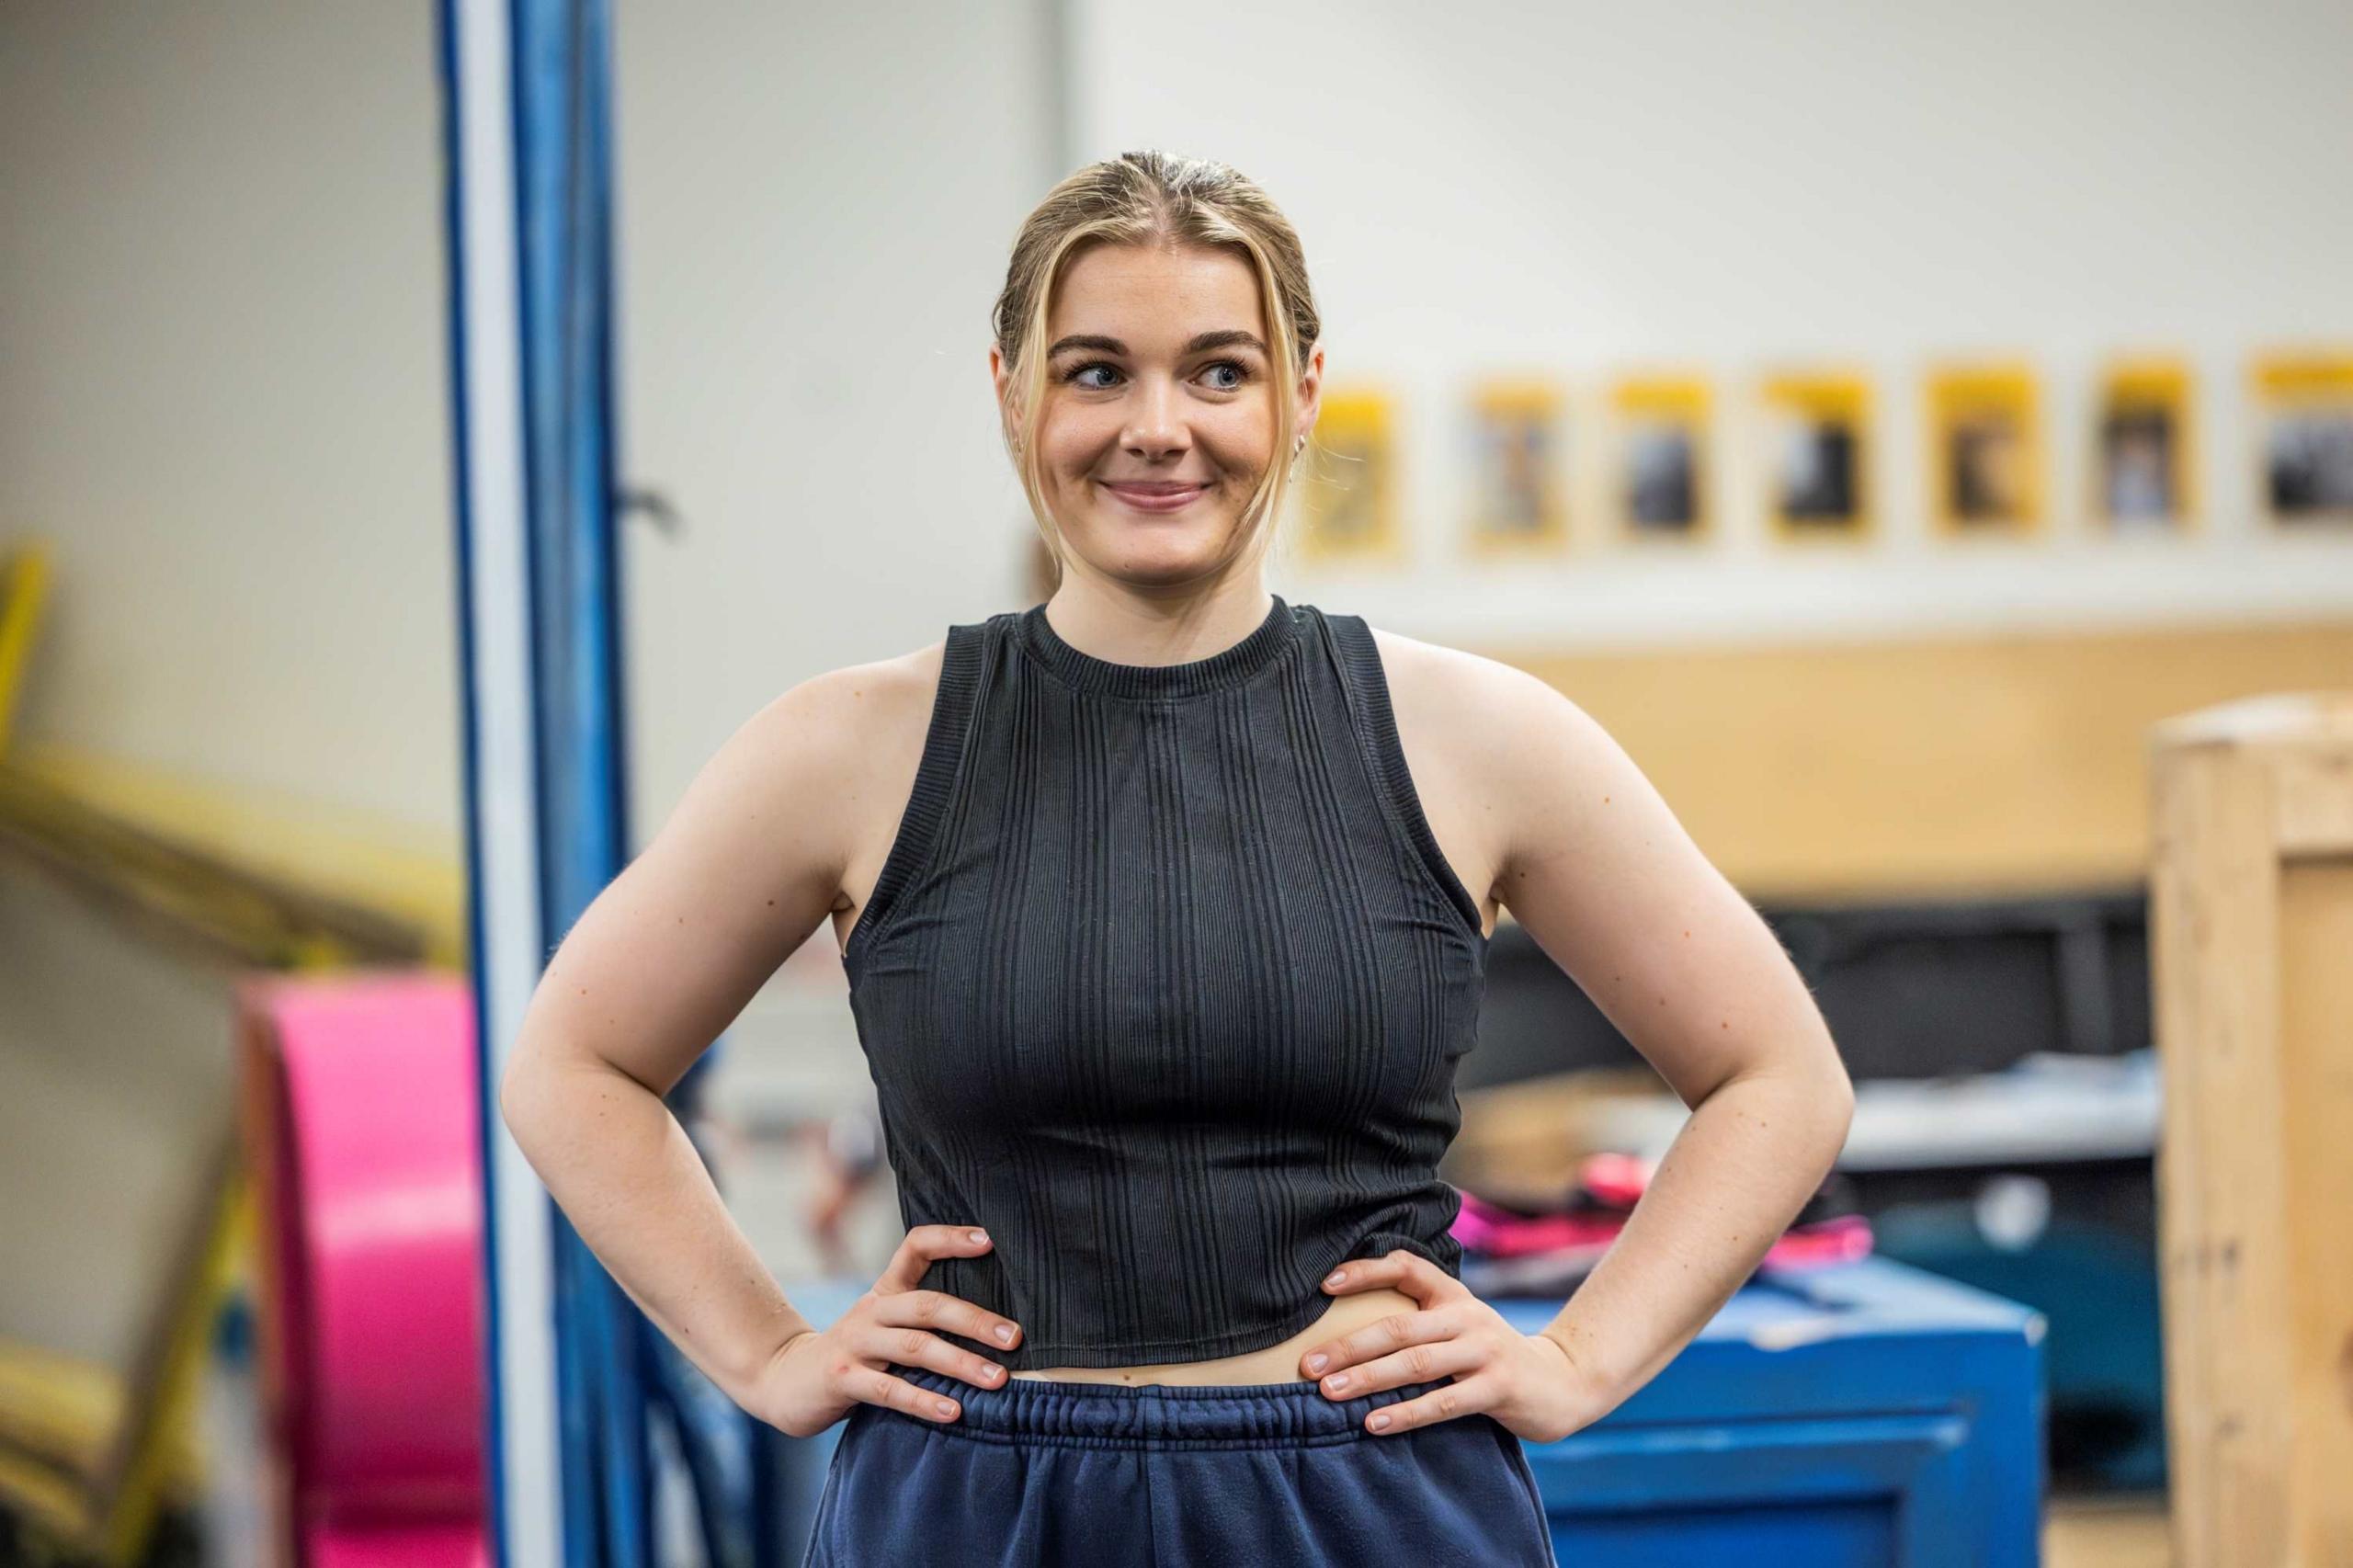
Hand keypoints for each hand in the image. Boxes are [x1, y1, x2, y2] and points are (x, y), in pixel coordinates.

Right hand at [743, 1224, 1022, 1437]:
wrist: (785, 1380)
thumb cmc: (854, 1354)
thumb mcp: (885, 1326)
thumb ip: (924, 1322)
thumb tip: (997, 1329)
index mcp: (886, 1291)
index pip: (915, 1247)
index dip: (950, 1239)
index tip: (990, 1240)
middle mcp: (872, 1310)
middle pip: (928, 1304)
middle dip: (975, 1320)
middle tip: (1015, 1337)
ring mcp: (855, 1343)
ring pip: (915, 1347)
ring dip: (960, 1362)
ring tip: (997, 1379)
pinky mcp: (842, 1377)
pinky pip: (889, 1389)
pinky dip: (923, 1400)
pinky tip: (953, 1412)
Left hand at [1299, 1249, 1602, 1443]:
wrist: (1561, 1382)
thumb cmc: (1489, 1355)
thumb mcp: (1458, 1325)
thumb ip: (1418, 1319)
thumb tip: (1344, 1332)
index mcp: (1453, 1295)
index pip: (1405, 1268)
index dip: (1364, 1271)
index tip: (1323, 1286)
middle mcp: (1467, 1316)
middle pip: (1399, 1327)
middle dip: (1349, 1346)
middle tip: (1309, 1363)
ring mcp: (1484, 1351)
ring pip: (1416, 1364)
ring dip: (1368, 1379)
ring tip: (1329, 1392)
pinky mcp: (1498, 1388)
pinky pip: (1443, 1402)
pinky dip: (1406, 1413)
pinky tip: (1374, 1423)